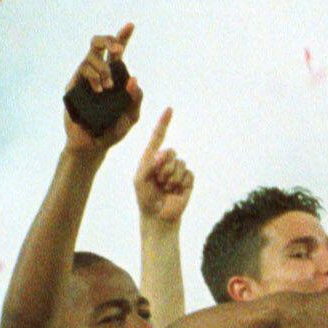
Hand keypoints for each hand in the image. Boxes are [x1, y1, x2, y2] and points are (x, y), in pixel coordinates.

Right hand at [62, 25, 140, 150]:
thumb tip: (134, 79)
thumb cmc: (113, 130)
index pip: (116, 53)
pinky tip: (99, 89)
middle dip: (109, 40)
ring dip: (103, 68)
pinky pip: (82, 71)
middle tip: (119, 50)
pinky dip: (93, 77)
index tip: (131, 25)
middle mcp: (97, 72)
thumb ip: (136, 99)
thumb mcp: (131, 117)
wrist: (92, 145)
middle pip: (98, 44)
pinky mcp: (73, 85)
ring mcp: (83, 78)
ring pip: (91, 57)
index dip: (122, 37)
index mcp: (112, 76)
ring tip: (108, 87)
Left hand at [133, 107, 193, 225]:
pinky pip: (187, 174)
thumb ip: (149, 163)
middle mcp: (165, 161)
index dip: (163, 123)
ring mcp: (177, 170)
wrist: (158, 217)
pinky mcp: (188, 180)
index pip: (158, 137)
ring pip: (179, 163)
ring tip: (166, 188)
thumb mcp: (140, 178)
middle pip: (170, 151)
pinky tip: (175, 192)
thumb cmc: (145, 198)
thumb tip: (164, 154)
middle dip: (163, 166)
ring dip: (171, 177)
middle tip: (158, 181)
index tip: (169, 110)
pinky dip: (180, 183)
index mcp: (151, 158)